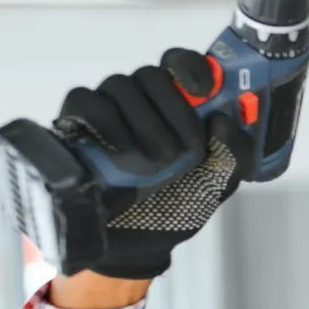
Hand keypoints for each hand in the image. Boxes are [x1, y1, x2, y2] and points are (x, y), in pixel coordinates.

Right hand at [52, 48, 254, 279]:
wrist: (137, 246)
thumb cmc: (177, 206)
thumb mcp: (218, 183)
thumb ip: (233, 153)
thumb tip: (223, 119)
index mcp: (176, 106)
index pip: (178, 63)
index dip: (191, 66)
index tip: (203, 89)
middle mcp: (140, 102)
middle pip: (150, 74)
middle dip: (174, 109)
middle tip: (184, 150)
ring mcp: (106, 111)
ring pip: (120, 84)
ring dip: (145, 120)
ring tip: (158, 161)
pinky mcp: (75, 126)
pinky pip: (85, 100)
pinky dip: (105, 120)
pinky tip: (122, 149)